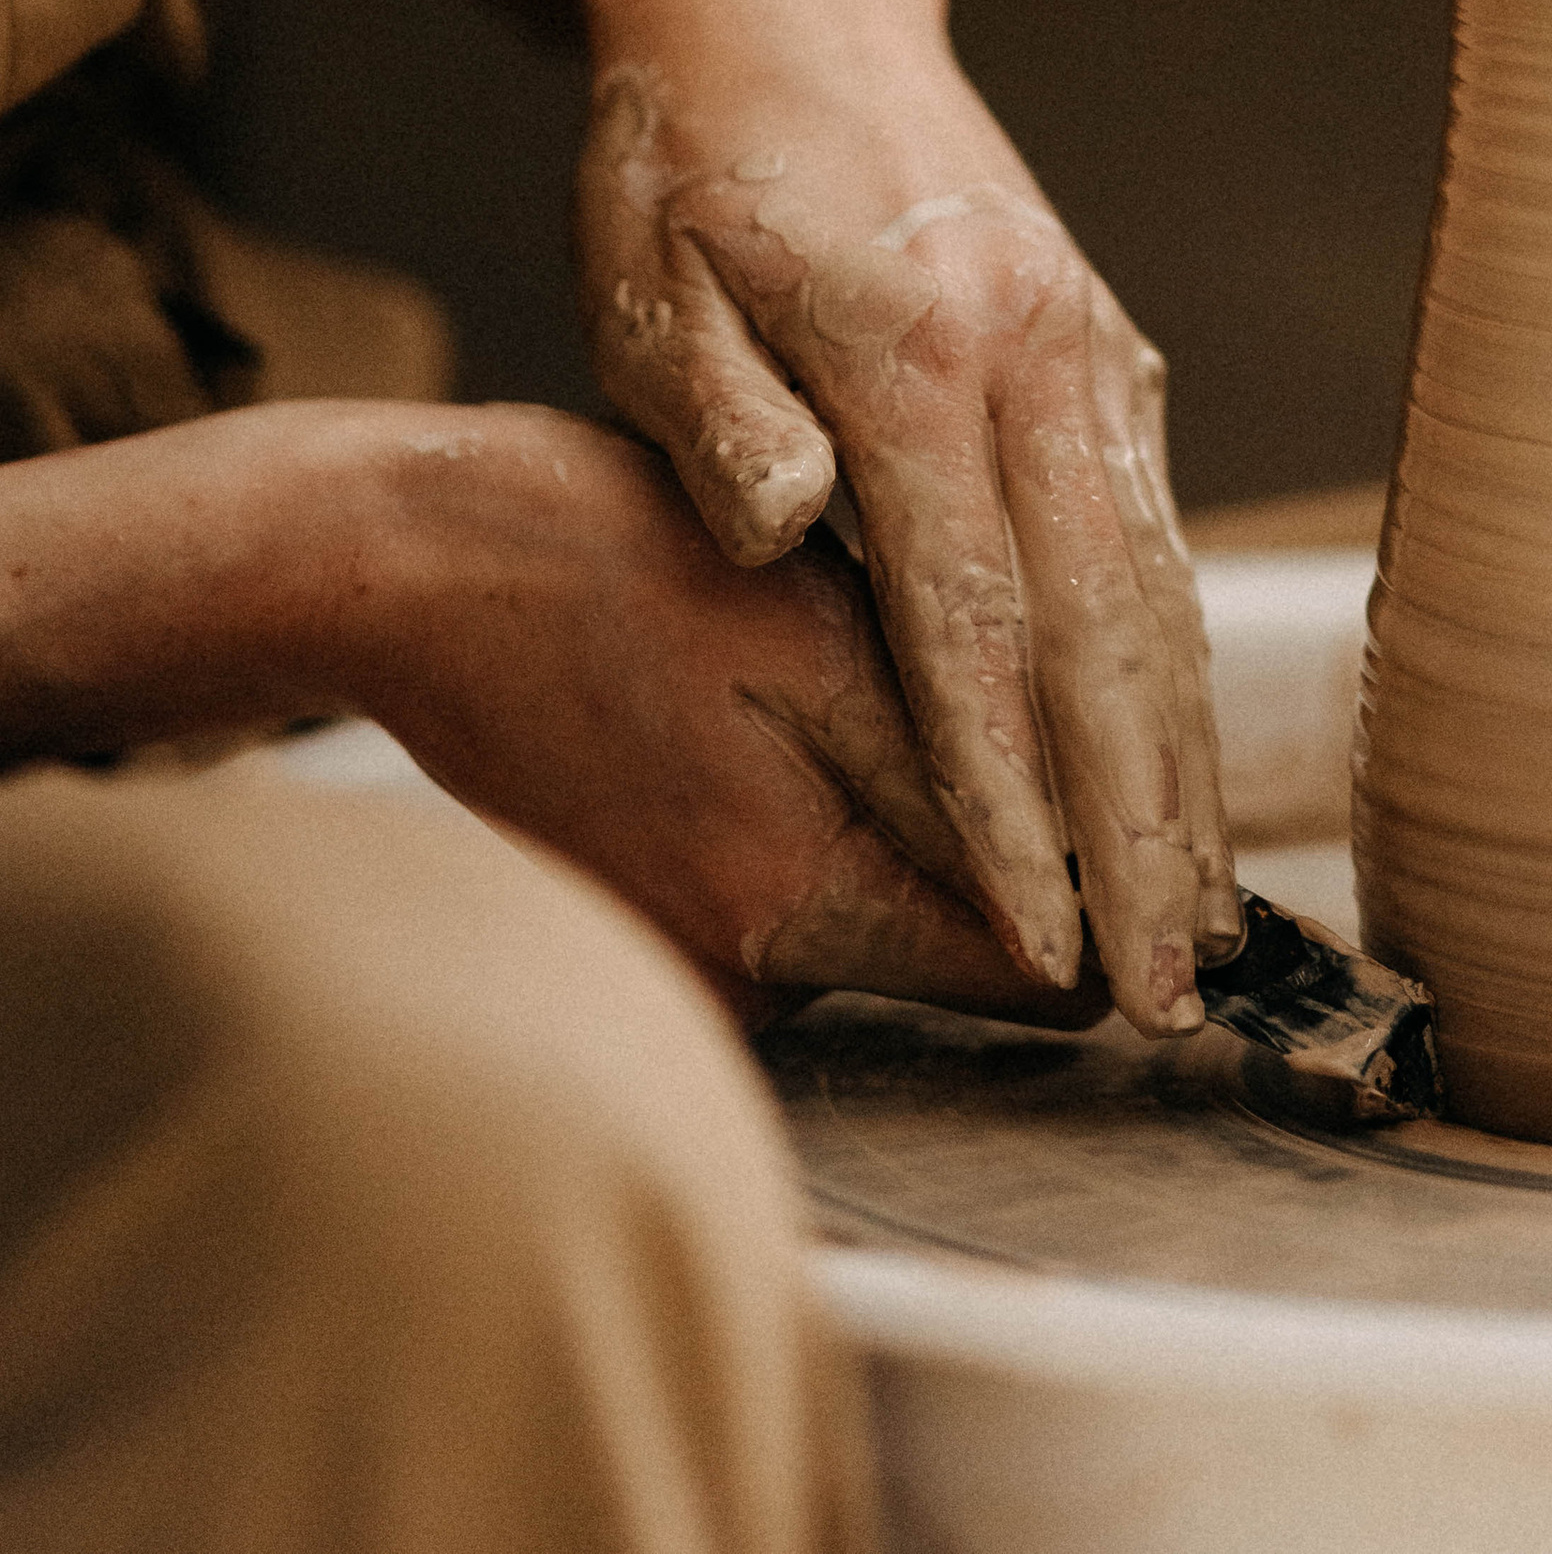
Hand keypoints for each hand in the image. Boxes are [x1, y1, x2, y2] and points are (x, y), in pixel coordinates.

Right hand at [351, 407, 1106, 1027]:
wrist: (414, 566)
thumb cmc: (619, 568)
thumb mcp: (830, 649)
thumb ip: (964, 794)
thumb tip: (1095, 914)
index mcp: (801, 915)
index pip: (1033, 977)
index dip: (1105, 901)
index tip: (1134, 815)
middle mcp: (739, 988)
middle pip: (950, 945)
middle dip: (980, 830)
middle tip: (927, 685)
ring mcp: (681, 965)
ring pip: (870, 906)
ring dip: (884, 808)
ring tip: (814, 672)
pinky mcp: (643, 927)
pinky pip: (783, 889)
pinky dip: (796, 808)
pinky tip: (746, 706)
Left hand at [576, 54, 1238, 1033]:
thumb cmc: (685, 151)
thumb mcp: (647, 271)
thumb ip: (715, 414)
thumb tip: (781, 533)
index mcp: (918, 346)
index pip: (974, 621)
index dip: (1010, 797)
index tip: (1039, 940)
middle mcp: (1037, 348)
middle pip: (1108, 627)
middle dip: (1141, 827)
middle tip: (1168, 992)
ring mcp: (1086, 342)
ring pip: (1157, 586)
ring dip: (1184, 763)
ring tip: (1205, 920)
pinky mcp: (1100, 343)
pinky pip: (1152, 528)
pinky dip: (1177, 661)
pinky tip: (1187, 758)